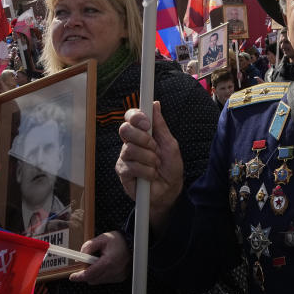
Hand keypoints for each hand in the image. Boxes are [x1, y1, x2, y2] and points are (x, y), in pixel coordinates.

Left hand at [68, 231, 129, 284]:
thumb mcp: (101, 238)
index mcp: (108, 262)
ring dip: (94, 274)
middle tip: (87, 263)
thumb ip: (88, 247)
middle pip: (92, 279)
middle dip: (86, 273)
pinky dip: (102, 274)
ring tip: (99, 262)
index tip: (72, 276)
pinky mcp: (120, 277)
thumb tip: (79, 257)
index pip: (89, 274)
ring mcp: (117, 276)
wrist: (133, 242)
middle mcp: (113, 271)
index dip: (79, 276)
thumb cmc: (119, 240)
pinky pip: (106, 280)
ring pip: (98, 281)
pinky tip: (106, 265)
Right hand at [116, 101, 183, 229]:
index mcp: (141, 133)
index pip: (130, 117)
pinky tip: (151, 175)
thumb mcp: (170, 144)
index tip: (147, 123)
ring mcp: (124, 157)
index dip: (136, 116)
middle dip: (143, 139)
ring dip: (149, 158)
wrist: (170, 189)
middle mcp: (130, 142)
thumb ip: (160, 125)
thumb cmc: (170, 166)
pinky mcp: (122, 171)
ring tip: (156, 165)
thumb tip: (155, 104)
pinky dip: (146, 171)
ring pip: (130, 149)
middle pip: (125, 129)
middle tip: (155, 148)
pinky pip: (131, 166)